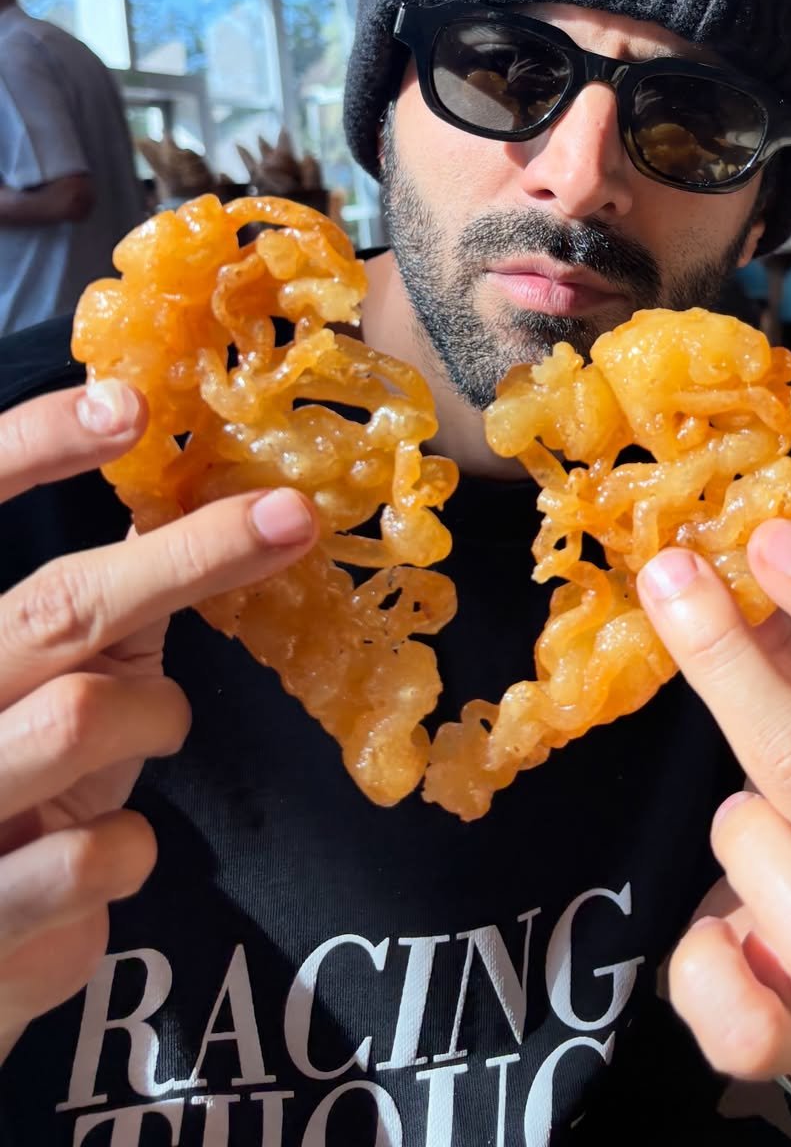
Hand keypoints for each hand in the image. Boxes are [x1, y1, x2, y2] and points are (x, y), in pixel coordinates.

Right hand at [0, 380, 317, 1058]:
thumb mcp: (36, 689)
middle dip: (187, 559)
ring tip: (144, 737)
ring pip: (83, 716)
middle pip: (55, 609)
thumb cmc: (4, 796)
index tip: (130, 404)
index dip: (35, 447)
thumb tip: (200, 515)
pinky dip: (129, 848)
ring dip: (152, 722)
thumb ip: (89, 618)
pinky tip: (102, 858)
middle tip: (290, 518)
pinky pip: (100, 851)